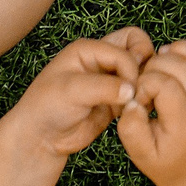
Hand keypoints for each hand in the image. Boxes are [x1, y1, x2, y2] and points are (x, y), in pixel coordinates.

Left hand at [11, 29, 154, 157]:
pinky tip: (130, 113)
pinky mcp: (115, 100)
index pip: (125, 48)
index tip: (127, 89)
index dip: (130, 68)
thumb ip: (104, 87)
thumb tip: (132, 90)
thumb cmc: (47, 107)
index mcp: (89, 49)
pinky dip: (139, 101)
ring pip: (140, 71)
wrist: (41, 138)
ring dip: (143, 85)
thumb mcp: (72, 91)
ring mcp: (109, 80)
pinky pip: (137, 94)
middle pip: (137, 47)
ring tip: (134, 103)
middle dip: (144, 66)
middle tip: (139, 88)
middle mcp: (101, 60)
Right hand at [118, 13, 185, 185]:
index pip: (165, 85)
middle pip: (182, 66)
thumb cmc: (163, 162)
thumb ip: (131, 127)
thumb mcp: (139, 153)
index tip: (138, 98)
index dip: (145, 84)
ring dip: (175, 51)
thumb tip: (133, 97)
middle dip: (156, 67)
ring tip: (158, 62)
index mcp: (184, 122)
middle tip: (145, 83)